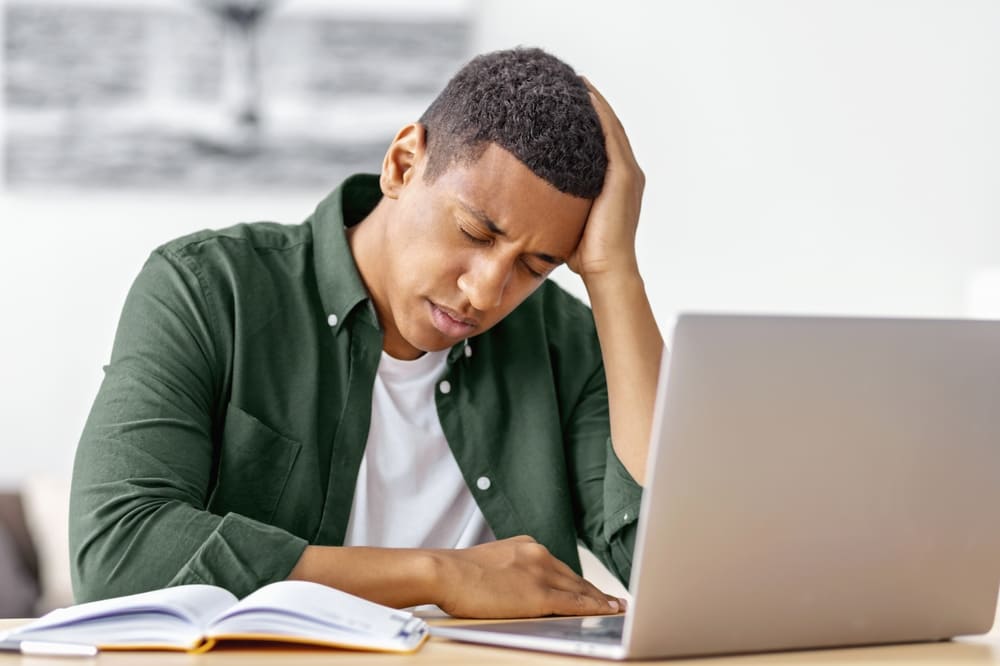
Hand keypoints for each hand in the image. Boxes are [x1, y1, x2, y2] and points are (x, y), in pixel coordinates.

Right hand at [432, 535, 624, 617]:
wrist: (445, 572)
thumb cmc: (459, 573)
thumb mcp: (492, 561)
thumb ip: (513, 569)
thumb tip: (519, 586)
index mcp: (526, 546)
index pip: (561, 567)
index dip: (580, 581)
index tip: (593, 589)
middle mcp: (539, 554)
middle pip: (575, 578)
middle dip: (595, 591)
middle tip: (615, 601)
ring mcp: (541, 573)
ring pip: (580, 590)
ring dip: (600, 600)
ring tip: (616, 608)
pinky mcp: (539, 594)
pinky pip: (575, 603)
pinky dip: (594, 607)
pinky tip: (606, 611)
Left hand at [568, 79, 645, 279]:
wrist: (606, 271)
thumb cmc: (585, 254)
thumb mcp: (568, 219)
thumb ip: (558, 203)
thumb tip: (527, 197)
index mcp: (617, 183)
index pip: (604, 142)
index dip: (591, 120)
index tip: (572, 102)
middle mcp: (627, 175)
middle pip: (611, 129)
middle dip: (594, 104)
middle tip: (574, 82)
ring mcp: (628, 174)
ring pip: (612, 127)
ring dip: (597, 103)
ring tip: (578, 82)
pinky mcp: (624, 177)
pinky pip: (612, 137)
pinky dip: (601, 115)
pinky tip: (586, 97)